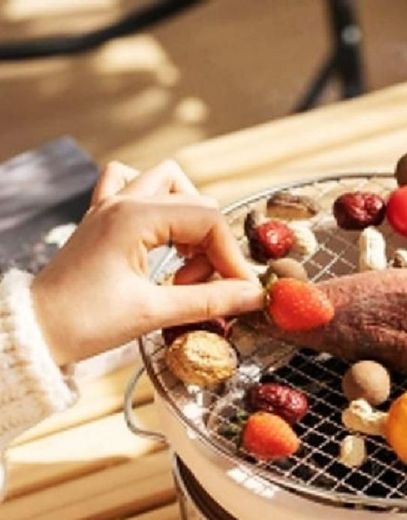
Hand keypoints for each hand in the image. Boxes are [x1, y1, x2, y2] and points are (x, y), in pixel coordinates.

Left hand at [32, 160, 263, 365]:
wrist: (35, 330)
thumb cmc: (84, 322)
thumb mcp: (153, 312)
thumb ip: (209, 300)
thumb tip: (253, 296)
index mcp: (134, 217)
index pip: (207, 218)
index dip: (231, 256)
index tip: (240, 290)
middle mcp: (123, 201)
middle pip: (195, 201)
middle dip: (212, 245)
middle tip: (203, 285)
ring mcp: (110, 206)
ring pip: (167, 183)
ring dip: (189, 217)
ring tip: (185, 261)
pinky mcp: (103, 219)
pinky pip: (133, 186)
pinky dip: (157, 204)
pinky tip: (161, 235)